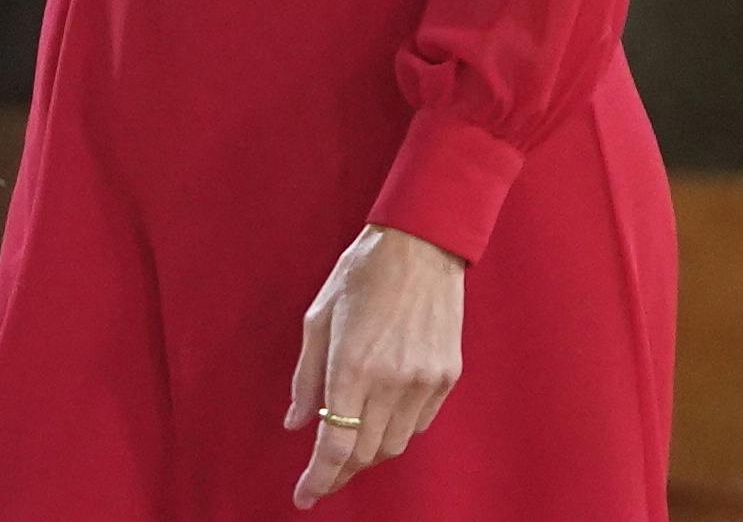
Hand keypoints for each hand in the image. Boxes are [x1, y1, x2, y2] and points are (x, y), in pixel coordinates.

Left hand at [286, 225, 464, 504]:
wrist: (421, 245)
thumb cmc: (361, 273)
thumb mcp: (318, 318)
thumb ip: (306, 377)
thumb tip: (296, 423)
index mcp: (352, 365)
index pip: (336, 444)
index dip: (318, 478)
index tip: (304, 496)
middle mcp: (392, 381)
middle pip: (365, 453)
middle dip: (339, 473)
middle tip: (320, 478)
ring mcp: (425, 382)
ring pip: (394, 445)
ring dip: (367, 455)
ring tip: (347, 451)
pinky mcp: (447, 378)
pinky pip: (418, 425)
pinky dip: (395, 433)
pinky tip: (379, 422)